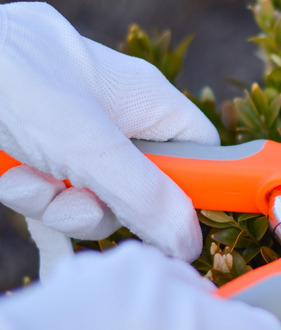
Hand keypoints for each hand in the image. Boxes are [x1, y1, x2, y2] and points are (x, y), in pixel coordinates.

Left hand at [0, 2, 218, 273]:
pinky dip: (32, 199)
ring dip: (62, 206)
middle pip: (146, 191)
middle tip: (81, 198)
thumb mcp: (85, 144)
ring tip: (30, 178)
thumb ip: (142, 195)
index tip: (190, 229)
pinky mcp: (38, 160)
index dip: (202, 188)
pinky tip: (10, 177)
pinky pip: (56, 201)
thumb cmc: (9, 76)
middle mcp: (115, 121)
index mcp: (145, 100)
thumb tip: (189, 242)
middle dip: (109, 206)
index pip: (201, 152)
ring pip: (97, 203)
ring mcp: (74, 141)